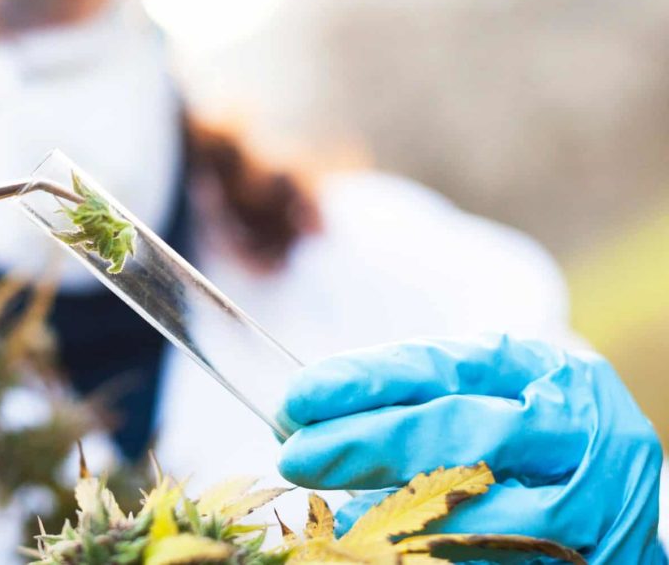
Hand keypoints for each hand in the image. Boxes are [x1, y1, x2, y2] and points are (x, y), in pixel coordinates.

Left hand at [276, 334, 664, 563]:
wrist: (613, 495)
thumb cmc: (526, 440)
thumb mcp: (483, 398)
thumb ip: (410, 403)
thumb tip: (303, 416)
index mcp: (538, 368)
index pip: (442, 366)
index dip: (367, 381)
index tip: (301, 396)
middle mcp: (573, 425)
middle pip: (462, 432)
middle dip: (369, 443)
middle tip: (298, 455)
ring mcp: (592, 495)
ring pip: (486, 509)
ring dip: (400, 514)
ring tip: (339, 517)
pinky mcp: (594, 556)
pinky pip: (504, 559)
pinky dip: (437, 555)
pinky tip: (387, 550)